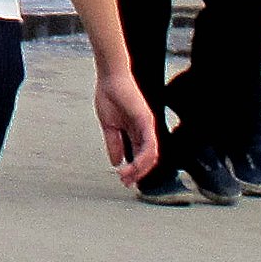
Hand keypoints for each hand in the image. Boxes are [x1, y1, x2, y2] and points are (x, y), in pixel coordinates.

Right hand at [93, 61, 159, 185]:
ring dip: (140, 168)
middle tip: (126, 183)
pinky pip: (150, 144)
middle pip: (148, 158)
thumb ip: (114, 143)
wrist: (110, 78)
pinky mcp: (146, 121)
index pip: (140, 156)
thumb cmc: (109, 96)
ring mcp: (147, 126)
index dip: (134, 169)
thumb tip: (116, 162)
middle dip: (138, 173)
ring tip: (127, 176)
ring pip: (151, 155)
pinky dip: (144, 157)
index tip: (124, 179)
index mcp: (136, 132)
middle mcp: (145, 131)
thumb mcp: (109, 125)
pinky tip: (135, 165)